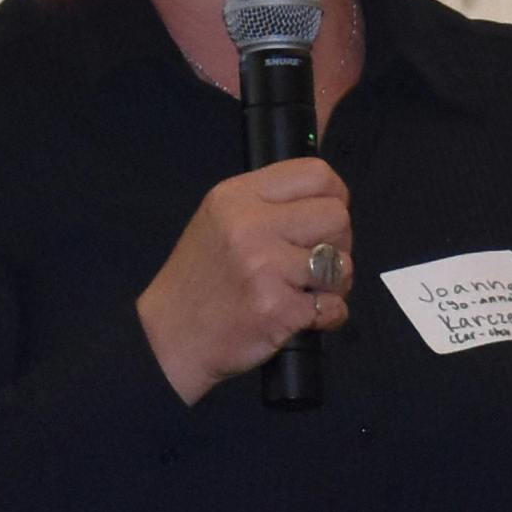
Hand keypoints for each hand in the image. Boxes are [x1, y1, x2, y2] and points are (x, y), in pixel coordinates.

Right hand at [139, 158, 354, 401]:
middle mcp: (252, 226)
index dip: (334, 196)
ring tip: (306, 290)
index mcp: (238, 196)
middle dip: (337, 242)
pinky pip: (335, 307)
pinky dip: (328, 316)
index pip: (317, 173)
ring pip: (342, 264)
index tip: (324, 219)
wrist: (169, 337)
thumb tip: (329, 179)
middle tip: (313, 261)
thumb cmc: (200, 278)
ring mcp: (266, 268)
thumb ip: (269, 201)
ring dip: (334, 283)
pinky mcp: (279, 310)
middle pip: (337, 217)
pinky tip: (302, 316)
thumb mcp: (220, 219)